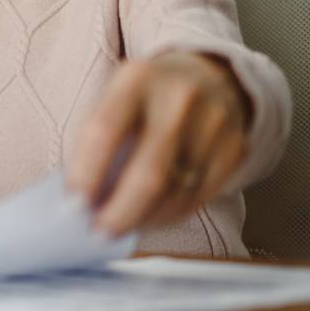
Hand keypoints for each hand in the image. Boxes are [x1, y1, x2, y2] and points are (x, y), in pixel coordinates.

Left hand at [67, 52, 250, 235]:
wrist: (207, 76)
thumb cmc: (145, 97)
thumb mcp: (115, 99)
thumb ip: (95, 143)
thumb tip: (78, 201)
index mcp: (136, 79)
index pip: (105, 132)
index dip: (86, 175)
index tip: (73, 207)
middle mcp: (180, 99)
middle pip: (149, 173)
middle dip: (120, 213)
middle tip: (99, 233)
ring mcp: (214, 124)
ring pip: (177, 193)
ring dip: (144, 219)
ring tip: (121, 226)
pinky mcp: (236, 148)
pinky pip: (199, 198)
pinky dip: (169, 216)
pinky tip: (150, 217)